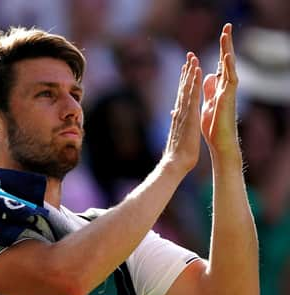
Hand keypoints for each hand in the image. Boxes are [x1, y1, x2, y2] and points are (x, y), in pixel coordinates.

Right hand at [164, 52, 202, 173]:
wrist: (175, 162)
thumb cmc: (178, 152)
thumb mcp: (178, 134)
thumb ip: (176, 121)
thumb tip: (173, 113)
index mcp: (180, 116)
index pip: (182, 95)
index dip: (184, 82)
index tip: (187, 69)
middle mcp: (180, 111)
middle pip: (183, 88)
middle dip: (186, 72)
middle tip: (189, 57)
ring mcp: (184, 112)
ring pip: (187, 88)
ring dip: (190, 73)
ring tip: (193, 58)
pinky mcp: (189, 115)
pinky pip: (192, 95)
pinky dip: (194, 82)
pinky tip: (197, 72)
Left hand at [201, 23, 238, 157]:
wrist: (218, 142)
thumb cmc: (213, 126)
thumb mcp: (207, 104)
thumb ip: (208, 91)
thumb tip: (207, 76)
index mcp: (218, 89)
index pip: (218, 66)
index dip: (218, 51)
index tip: (220, 36)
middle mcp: (225, 88)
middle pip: (226, 62)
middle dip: (225, 44)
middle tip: (226, 27)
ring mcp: (228, 92)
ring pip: (229, 66)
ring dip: (227, 49)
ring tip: (226, 34)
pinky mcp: (228, 99)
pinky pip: (231, 80)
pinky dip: (228, 68)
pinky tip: (226, 56)